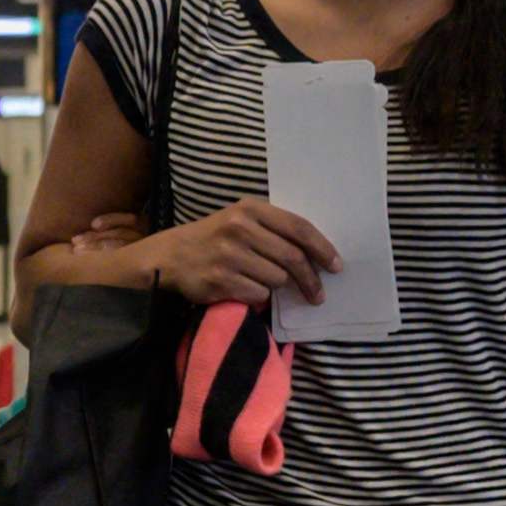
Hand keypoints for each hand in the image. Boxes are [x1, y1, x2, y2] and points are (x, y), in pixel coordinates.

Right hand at [133, 198, 335, 305]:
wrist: (170, 256)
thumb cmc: (215, 238)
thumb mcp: (241, 220)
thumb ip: (274, 230)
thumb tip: (317, 254)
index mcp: (251, 209)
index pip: (299, 228)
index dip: (322, 248)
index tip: (336, 266)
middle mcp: (240, 228)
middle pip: (293, 258)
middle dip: (311, 279)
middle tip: (318, 295)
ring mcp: (229, 255)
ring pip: (277, 279)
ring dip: (277, 287)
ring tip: (263, 283)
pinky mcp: (220, 280)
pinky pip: (258, 294)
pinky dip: (257, 296)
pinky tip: (244, 288)